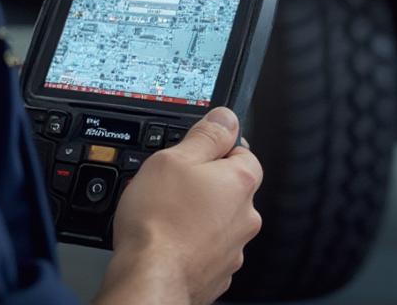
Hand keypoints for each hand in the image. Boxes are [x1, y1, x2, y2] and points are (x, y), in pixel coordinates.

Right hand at [94, 108, 262, 304]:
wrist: (150, 278)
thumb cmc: (159, 221)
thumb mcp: (174, 158)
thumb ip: (206, 134)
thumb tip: (226, 117)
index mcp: (240, 181)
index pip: (242, 150)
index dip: (216, 147)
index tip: (194, 152)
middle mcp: (246, 216)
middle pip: (230, 186)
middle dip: (205, 183)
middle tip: (173, 184)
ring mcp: (234, 248)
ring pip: (219, 219)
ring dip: (199, 214)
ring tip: (166, 214)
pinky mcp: (218, 274)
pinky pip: (208, 247)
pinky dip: (193, 242)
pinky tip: (170, 239)